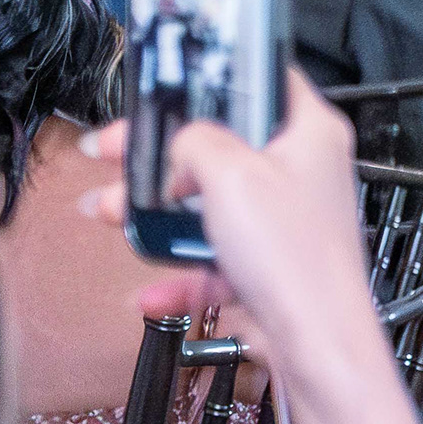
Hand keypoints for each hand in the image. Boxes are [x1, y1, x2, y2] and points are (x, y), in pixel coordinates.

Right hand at [78, 71, 390, 399]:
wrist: (315, 343)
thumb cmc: (294, 256)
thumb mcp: (231, 174)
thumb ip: (197, 140)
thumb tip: (183, 140)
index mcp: (310, 133)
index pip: (265, 80)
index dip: (212, 80)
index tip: (167, 87)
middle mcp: (303, 171)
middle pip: (221, 145)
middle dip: (160, 153)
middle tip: (115, 151)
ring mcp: (285, 220)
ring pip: (209, 203)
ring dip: (154, 211)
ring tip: (107, 210)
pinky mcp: (270, 265)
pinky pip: (213, 260)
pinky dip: (177, 273)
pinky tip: (148, 291)